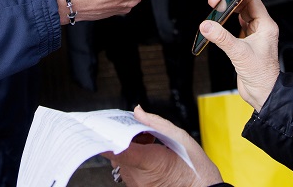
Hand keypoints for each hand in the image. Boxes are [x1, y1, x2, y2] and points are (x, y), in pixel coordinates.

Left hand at [103, 105, 221, 186]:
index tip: (97, 127)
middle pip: (118, 150)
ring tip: (151, 143)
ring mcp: (136, 184)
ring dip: (131, 147)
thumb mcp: (181, 138)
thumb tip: (138, 112)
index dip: (105, 136)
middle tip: (144, 132)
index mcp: (149, 161)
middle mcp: (138, 176)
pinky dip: (135, 158)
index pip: (116, 149)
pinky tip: (151, 155)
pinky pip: (128, 169)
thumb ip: (156, 123)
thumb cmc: (195, 170)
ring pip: (122, 159)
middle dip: (125, 136)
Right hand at [201, 0, 279, 112]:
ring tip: (215, 8)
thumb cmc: (260, 75)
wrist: (263, 94)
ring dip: (228, 12)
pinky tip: (219, 23)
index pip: (253, 1)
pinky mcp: (247, 45)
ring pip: (241, 17)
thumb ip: (221, 38)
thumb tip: (206, 25)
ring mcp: (255, 37)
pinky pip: (237, 28)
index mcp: (266, 26)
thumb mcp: (239, 53)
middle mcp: (262, 29)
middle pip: (245, 7)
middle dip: (230, 1)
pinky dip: (227, 24)